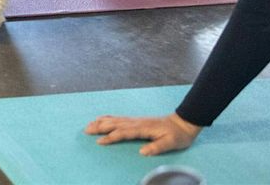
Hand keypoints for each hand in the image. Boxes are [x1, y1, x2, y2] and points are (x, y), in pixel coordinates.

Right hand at [84, 113, 202, 155]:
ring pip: (114, 120)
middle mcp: (136, 122)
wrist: (182, 123)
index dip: (111, 137)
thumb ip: (157, 147)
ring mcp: (135, 120)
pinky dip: (107, 118)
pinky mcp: (136, 120)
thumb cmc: (177, 135)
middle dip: (100, 127)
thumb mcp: (171, 143)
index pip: (123, 133)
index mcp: (143, 128)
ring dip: (101, 122)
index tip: (99, 142)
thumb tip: (142, 152)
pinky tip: (101, 119)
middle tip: (86, 131)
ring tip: (89, 125)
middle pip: (114, 124)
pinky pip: (118, 118)